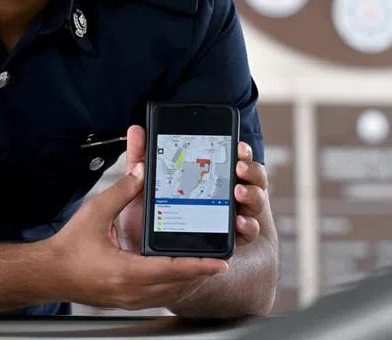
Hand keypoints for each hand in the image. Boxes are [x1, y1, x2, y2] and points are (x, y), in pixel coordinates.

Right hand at [44, 161, 227, 310]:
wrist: (48, 273)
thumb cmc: (67, 248)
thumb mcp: (94, 213)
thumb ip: (120, 193)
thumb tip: (141, 174)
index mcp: (124, 271)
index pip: (171, 270)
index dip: (198, 266)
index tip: (220, 263)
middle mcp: (130, 291)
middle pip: (176, 285)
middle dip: (200, 272)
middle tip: (219, 259)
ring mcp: (128, 299)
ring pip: (169, 293)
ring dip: (187, 280)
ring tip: (204, 265)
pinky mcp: (125, 300)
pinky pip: (157, 296)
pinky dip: (172, 284)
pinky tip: (177, 272)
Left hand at [115, 127, 268, 247]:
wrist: (149, 261)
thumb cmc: (150, 221)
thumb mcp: (144, 189)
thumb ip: (142, 159)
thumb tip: (136, 130)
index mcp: (211, 177)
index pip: (233, 158)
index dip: (241, 151)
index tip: (237, 145)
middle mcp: (228, 194)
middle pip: (252, 176)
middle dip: (250, 169)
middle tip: (238, 166)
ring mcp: (235, 216)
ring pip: (256, 200)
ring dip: (251, 193)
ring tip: (237, 191)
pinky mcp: (235, 240)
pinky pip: (249, 232)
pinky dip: (248, 225)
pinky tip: (238, 222)